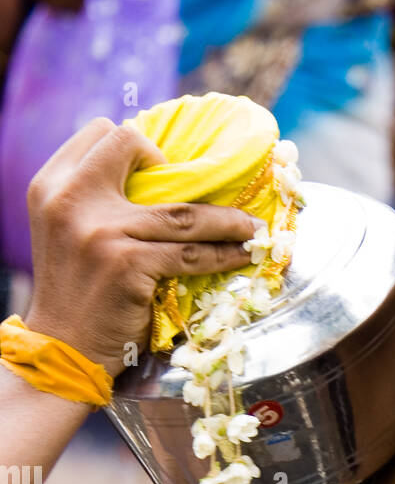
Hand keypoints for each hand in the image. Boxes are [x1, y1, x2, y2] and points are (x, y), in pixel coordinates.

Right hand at [25, 118, 257, 374]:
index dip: (136, 144)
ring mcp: (101, 231)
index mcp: (52, 185)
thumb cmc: (74, 294)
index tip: (164, 167)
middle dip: (177, 165)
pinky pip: (190, 255)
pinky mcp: (127, 264)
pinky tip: (241, 257)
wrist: (64, 349)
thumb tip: (157, 177)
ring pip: (182, 211)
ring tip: (252, 228)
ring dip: (226, 220)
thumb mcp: (66, 232)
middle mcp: (71, 198)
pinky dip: (223, 255)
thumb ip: (93, 200)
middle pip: (132, 147)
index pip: (99, 134)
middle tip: (208, 191)